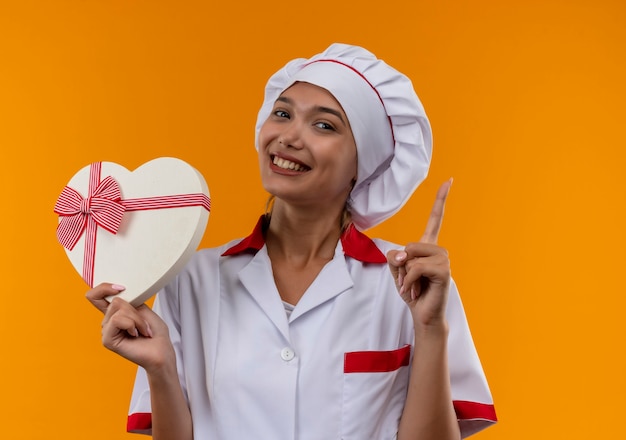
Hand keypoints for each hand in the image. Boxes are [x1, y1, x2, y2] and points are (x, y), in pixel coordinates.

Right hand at [86, 284, 174, 372]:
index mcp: (115, 313)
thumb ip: (127, 300)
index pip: (95, 296)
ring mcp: (106, 331)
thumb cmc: (155, 333)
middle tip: (143, 323)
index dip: (103, 288)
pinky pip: (117, 320)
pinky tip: (136, 335)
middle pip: (114, 300)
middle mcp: (108, 322)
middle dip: (134, 310)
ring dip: (136, 318)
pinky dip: (132, 324)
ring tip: (142, 330)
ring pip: (118, 309)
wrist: (161, 351)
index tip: (121, 288)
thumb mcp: (142, 309)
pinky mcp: (107, 340)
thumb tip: (115, 294)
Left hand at [387, 180, 451, 327]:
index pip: (435, 219)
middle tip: (408, 282)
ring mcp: (444, 260)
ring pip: (412, 257)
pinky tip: (414, 293)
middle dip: (402, 266)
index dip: (441, 199)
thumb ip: (396, 257)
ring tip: (413, 288)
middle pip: (410, 244)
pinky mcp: (444, 272)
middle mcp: (439, 250)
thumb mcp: (398, 271)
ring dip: (406, 276)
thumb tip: (404, 254)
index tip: (449, 180)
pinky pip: (416, 269)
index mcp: (428, 247)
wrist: (422, 315)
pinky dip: (409, 282)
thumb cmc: (412, 292)